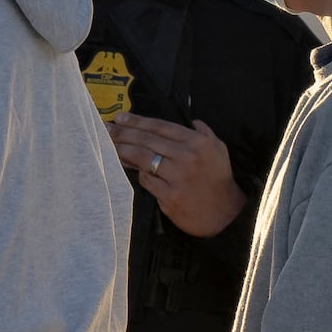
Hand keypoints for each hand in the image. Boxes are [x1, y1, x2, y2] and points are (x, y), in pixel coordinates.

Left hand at [110, 111, 242, 237]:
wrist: (225, 214)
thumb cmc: (219, 180)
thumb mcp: (219, 150)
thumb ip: (205, 132)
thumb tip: (190, 121)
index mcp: (197, 142)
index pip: (161, 127)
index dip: (138, 121)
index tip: (120, 117)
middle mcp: (187, 156)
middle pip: (148, 140)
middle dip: (124, 133)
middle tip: (107, 129)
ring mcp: (178, 177)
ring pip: (143, 158)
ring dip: (123, 151)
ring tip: (109, 145)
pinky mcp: (170, 196)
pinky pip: (146, 180)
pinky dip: (135, 173)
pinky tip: (125, 167)